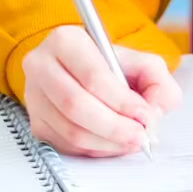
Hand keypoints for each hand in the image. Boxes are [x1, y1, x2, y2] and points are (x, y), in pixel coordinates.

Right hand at [21, 25, 182, 156]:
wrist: (85, 74)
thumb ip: (158, 84)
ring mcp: (34, 96)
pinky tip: (112, 144)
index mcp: (66, 41)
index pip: (93, 76)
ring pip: (70, 130)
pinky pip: (65, 144)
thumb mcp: (143, 63)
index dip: (122, 101)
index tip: (145, 115)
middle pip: (75, 105)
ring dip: (106, 143)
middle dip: (115, 127)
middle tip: (140, 136)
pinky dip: (94, 150)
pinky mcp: (36, 122)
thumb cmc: (112, 67)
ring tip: (131, 141)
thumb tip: (153, 114)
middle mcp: (42, 66)